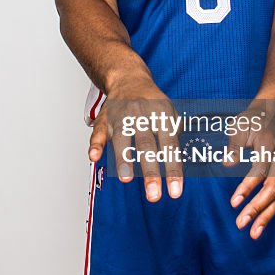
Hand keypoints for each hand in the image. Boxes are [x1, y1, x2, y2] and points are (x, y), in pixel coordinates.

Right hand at [88, 73, 183, 201]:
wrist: (129, 78)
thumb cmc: (153, 103)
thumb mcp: (171, 114)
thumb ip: (175, 137)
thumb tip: (180, 165)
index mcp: (162, 115)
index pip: (170, 146)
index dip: (173, 170)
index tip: (175, 192)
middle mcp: (142, 115)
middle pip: (147, 145)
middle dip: (151, 172)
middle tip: (153, 195)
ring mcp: (122, 116)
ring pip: (123, 138)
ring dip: (124, 158)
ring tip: (126, 179)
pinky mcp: (105, 118)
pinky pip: (99, 132)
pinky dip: (95, 144)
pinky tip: (94, 157)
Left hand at [224, 99, 274, 238]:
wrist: (270, 114)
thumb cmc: (252, 121)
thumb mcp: (238, 127)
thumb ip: (234, 146)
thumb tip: (227, 164)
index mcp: (269, 145)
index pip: (260, 171)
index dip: (247, 188)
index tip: (234, 203)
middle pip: (273, 188)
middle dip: (258, 208)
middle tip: (242, 223)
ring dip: (266, 216)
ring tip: (254, 233)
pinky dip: (270, 211)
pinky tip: (260, 224)